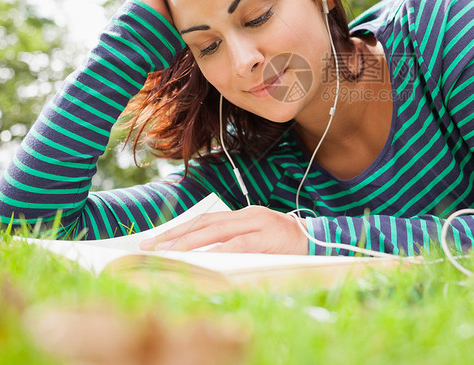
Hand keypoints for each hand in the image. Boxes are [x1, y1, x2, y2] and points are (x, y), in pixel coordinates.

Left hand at [139, 206, 308, 254]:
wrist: (321, 241)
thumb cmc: (288, 245)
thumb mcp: (259, 239)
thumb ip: (236, 243)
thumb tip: (204, 256)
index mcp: (244, 215)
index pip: (205, 220)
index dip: (179, 229)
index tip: (156, 240)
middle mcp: (249, 215)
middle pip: (205, 223)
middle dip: (176, 235)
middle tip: (152, 247)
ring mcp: (259, 224)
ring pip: (217, 232)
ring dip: (190, 243)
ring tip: (168, 253)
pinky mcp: (268, 237)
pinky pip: (238, 244)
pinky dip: (218, 250)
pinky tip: (202, 257)